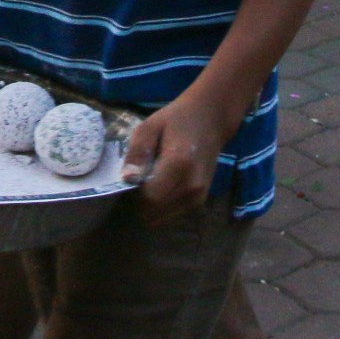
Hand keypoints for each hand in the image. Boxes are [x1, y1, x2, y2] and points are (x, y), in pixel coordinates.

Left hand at [119, 91, 234, 226]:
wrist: (211, 120)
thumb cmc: (177, 120)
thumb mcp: (150, 127)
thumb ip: (138, 152)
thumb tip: (128, 179)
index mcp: (180, 165)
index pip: (150, 197)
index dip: (134, 192)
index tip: (131, 177)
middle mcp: (192, 187)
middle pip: (155, 212)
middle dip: (140, 202)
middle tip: (138, 180)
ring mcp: (199, 197)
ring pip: (162, 218)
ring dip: (151, 206)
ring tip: (150, 181)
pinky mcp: (200, 201)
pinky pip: (172, 215)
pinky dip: (162, 206)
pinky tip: (162, 186)